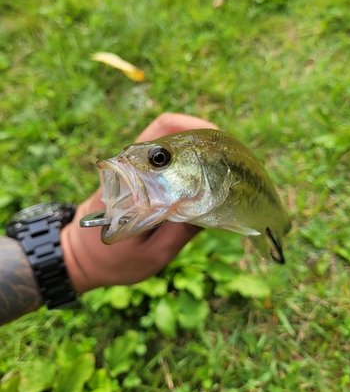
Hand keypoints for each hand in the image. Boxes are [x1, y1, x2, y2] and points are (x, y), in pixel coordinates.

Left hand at [61, 113, 217, 292]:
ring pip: (167, 142)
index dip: (194, 129)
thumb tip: (217, 208)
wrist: (77, 259)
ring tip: (221, 165)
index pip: (162, 134)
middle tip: (228, 157)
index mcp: (132, 178)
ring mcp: (131, 168)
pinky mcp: (134, 177)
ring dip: (194, 147)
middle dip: (202, 137)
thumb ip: (183, 230)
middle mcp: (129, 165)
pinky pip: (162, 159)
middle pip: (168, 130)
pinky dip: (184, 160)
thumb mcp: (154, 254)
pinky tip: (202, 176)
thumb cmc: (113, 262)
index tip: (220, 144)